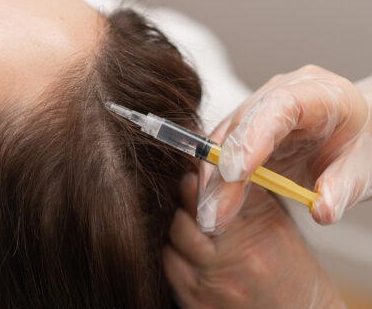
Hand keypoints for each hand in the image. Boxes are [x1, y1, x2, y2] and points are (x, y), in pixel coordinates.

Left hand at [164, 172, 343, 307]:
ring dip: (179, 235)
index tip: (196, 179)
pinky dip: (177, 258)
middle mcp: (228, 265)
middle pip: (181, 221)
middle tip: (196, 207)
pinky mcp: (195, 304)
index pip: (204, 200)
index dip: (195, 186)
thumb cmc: (290, 268)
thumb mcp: (275, 223)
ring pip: (170, 244)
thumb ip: (241, 194)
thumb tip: (207, 165)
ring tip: (201, 234)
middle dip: (185, 210)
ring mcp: (210, 288)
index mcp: (251, 239)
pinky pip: (170, 269)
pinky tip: (195, 256)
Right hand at [197, 65, 371, 232]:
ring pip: (223, 139)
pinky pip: (222, 151)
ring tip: (212, 218)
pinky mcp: (245, 127)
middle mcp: (281, 92)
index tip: (236, 173)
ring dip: (214, 180)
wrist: (357, 132)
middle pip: (241, 126)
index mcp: (320, 93)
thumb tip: (321, 211)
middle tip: (216, 213)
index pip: (279, 106)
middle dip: (224, 171)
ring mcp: (259, 108)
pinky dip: (217, 181)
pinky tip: (215, 208)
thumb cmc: (364, 144)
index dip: (253, 137)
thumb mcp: (366, 168)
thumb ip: (345, 188)